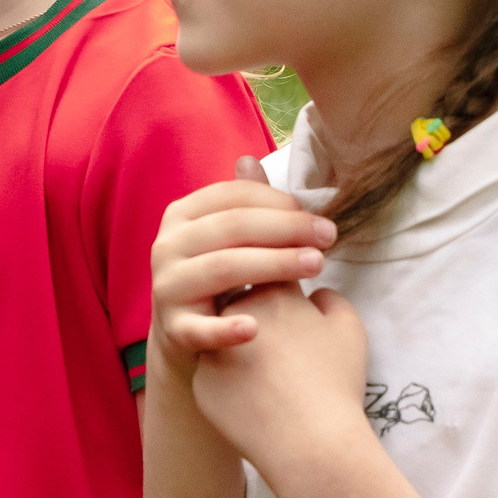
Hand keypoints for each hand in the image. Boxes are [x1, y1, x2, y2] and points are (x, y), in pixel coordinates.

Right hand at [147, 159, 335, 385]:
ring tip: (317, 266)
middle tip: (329, 238)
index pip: (235, 196)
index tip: (320, 218)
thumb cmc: (214, 278)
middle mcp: (168, 245)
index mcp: (181, 216)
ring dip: (275, 265)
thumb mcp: (224, 237)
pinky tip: (255, 329)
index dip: (281, 202)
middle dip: (287, 228)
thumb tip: (249, 161)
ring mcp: (168, 286)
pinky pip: (201, 328)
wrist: (181, 336)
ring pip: (224, 268)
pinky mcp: (173, 328)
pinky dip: (226, 329)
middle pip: (234, 226)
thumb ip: (241, 204)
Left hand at [190, 281, 371, 476]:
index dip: (284, 289)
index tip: (294, 308)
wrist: (309, 440)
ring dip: (240, 348)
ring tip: (272, 376)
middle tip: (283, 348)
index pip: (271, 272)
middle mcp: (235, 312)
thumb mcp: (349, 331)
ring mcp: (212, 345)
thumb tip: (315, 295)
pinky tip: (256, 401)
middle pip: (241, 302)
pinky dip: (232, 383)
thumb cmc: (335, 382)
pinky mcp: (199, 380)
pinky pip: (215, 374)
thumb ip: (331, 302)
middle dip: (257, 316)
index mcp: (274, 293)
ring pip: (223, 338)